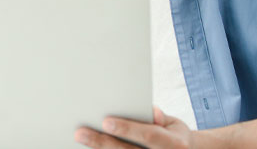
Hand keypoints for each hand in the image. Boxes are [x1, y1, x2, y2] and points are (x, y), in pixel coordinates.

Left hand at [74, 107, 191, 148]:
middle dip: (103, 142)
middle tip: (81, 133)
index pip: (149, 135)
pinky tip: (91, 147)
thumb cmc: (174, 135)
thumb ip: (161, 118)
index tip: (106, 122)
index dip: (128, 129)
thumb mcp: (175, 124)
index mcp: (174, 144)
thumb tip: (152, 112)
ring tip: (81, 140)